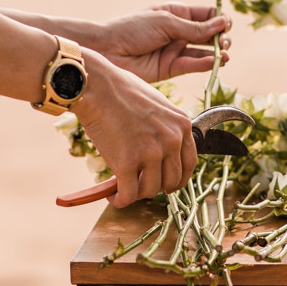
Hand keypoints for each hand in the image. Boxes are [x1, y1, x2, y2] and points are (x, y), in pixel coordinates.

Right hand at [73, 51, 196, 206]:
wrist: (97, 86)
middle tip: (139, 184)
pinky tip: (111, 195)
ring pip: (149, 190)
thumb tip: (162, 151)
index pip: (189, 165)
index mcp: (182, 125)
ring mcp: (151, 153)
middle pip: (171, 182)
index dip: (176, 179)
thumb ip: (166, 127)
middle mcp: (171, 140)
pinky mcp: (127, 163)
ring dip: (136, 193)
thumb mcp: (158, 105)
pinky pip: (128, 195)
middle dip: (155, 187)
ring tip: (123, 188)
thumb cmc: (121, 90)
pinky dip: (119, 199)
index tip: (164, 183)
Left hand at [95, 3, 230, 82]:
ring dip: (217, 53)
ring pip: (203, 52)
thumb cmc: (132, 29)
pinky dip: (205, 64)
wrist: (108, 50)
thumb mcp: (165, 22)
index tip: (226, 25)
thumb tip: (222, 24)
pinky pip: (192, 65)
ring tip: (225, 55)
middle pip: (209, 34)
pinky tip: (214, 62)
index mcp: (176, 13)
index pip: (207, 15)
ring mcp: (175, 50)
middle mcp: (178, 32)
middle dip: (221, 37)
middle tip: (225, 42)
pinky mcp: (170, 68)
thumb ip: (194, 28)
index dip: (219, 19)